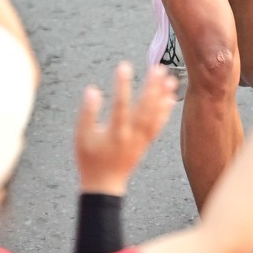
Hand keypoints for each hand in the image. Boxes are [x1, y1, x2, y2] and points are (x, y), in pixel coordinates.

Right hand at [74, 61, 176, 195]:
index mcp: (114, 134)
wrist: (104, 185)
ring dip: (163, 97)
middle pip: (144, 108)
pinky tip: (170, 98)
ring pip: (155, 116)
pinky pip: (158, 126)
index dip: (122, 85)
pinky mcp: (146, 143)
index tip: (124, 66)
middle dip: (152, 87)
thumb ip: (87, 113)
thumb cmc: (90, 160)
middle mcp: (131, 136)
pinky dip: (165, 112)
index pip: (119, 105)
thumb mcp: (81, 137)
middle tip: (158, 67)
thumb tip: (92, 90)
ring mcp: (141, 140)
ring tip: (170, 79)